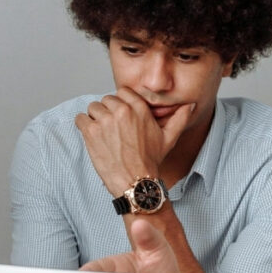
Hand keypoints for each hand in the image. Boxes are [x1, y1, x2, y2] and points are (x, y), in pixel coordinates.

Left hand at [75, 87, 194, 194]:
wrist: (135, 180)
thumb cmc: (150, 160)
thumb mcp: (169, 138)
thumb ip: (180, 119)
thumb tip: (190, 105)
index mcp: (140, 109)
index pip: (123, 92)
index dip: (121, 103)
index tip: (122, 116)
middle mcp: (122, 111)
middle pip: (106, 100)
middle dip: (108, 112)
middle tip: (114, 129)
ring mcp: (105, 120)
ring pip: (93, 108)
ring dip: (95, 118)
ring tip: (104, 134)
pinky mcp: (91, 131)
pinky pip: (80, 119)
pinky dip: (84, 126)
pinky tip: (94, 137)